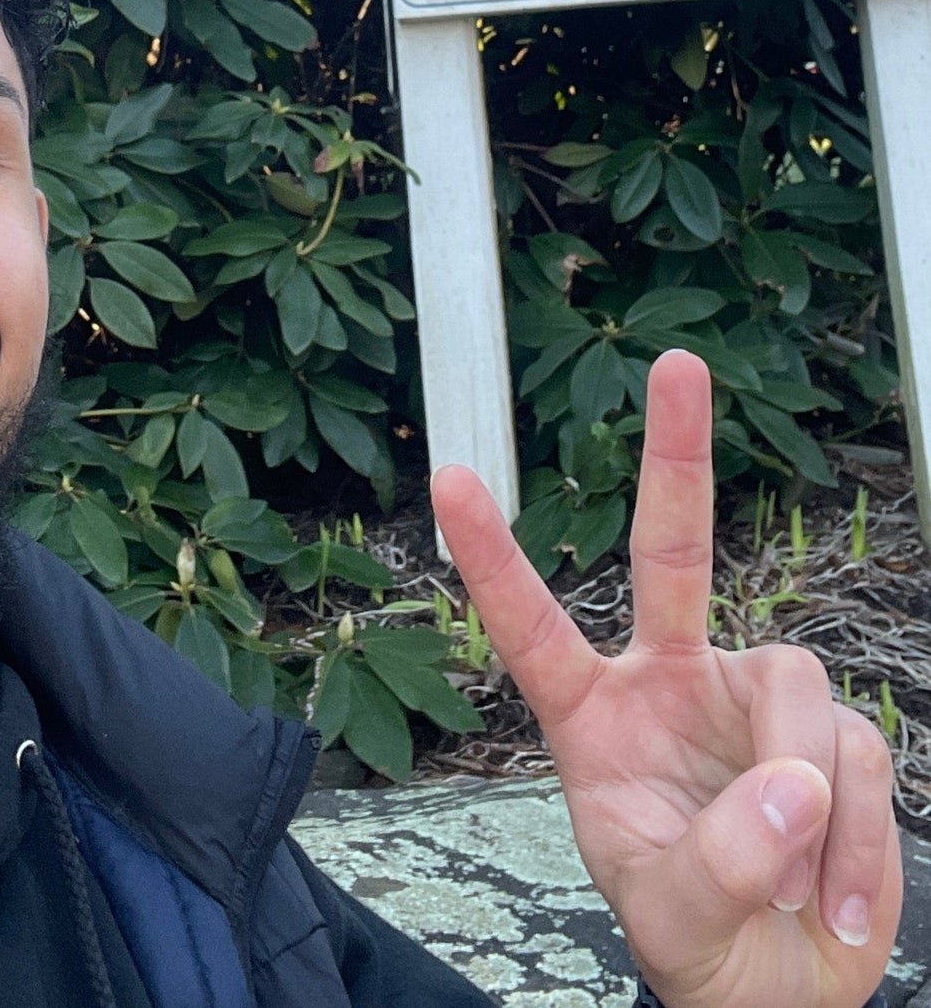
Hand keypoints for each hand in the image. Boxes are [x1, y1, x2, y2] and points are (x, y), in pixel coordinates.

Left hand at [431, 348, 900, 1007]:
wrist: (776, 992)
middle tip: (677, 363)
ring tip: (800, 897)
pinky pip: (860, 756)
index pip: (532, 627)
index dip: (491, 556)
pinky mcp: (831, 735)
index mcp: (594, 717)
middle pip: (674, 551)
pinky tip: (837, 905)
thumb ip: (720, 862)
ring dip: (809, 803)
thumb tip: (792, 787)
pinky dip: (858, 845)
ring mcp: (750, 701)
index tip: (448, 477)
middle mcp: (671, 681)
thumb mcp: (674, 919)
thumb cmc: (696, 941)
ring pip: (796, 690)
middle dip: (676, 454)